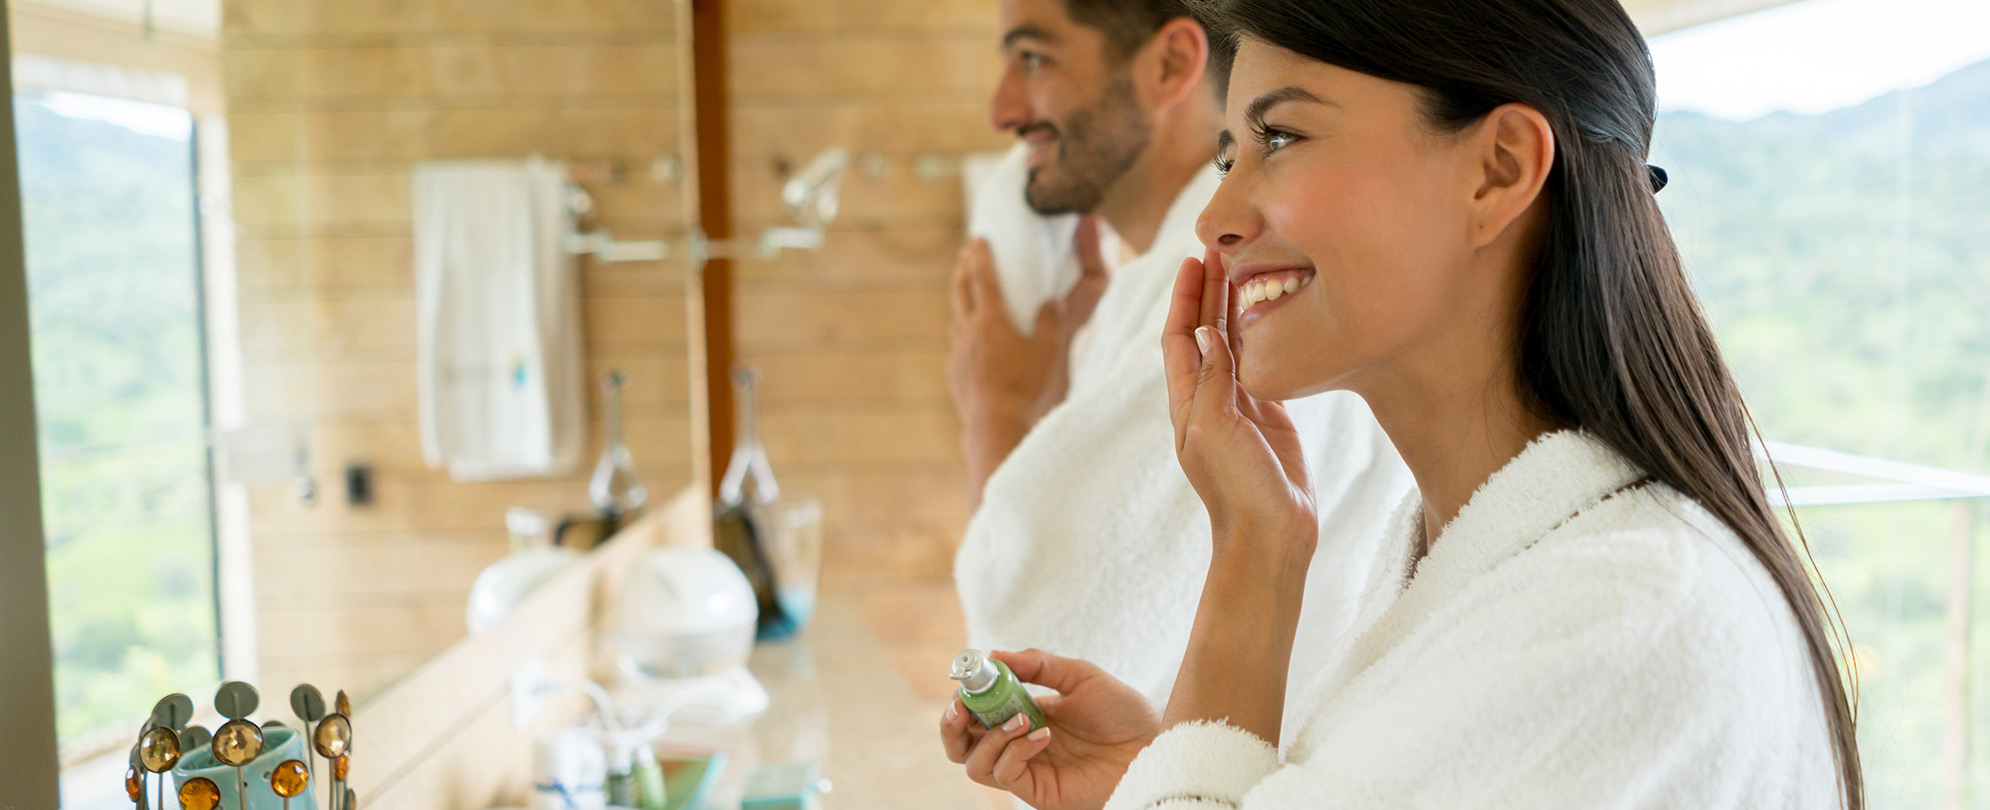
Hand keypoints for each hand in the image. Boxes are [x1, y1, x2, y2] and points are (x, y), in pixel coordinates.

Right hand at [940, 649, 1159, 809]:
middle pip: (960, 744)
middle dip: (951, 724)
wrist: (1157, 745)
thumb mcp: (1080, 676)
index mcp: (1025, 714)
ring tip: (1021, 718)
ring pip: (974, 764)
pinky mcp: (1039, 791)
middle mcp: (1019, 743)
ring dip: (988, 737)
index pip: (976, 710)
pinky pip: (1005, 775)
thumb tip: (993, 654)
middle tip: (962, 706)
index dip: (964, 696)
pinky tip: (1041, 736)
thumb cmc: (1125, 713)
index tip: (966, 677)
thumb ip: (1038, 664)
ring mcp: (1028, 769)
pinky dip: (1014, 752)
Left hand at [948, 218, 1109, 501]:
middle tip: (965, 255)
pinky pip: (957, 346)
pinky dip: (963, 333)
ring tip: (965, 294)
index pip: (984, 278)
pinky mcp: (956, 375)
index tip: (978, 238)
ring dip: (960, 300)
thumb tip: (1053, 302)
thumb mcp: (1050, 352)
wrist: (997, 426)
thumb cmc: (1029, 388)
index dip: (981, 256)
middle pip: (960, 291)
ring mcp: (959, 354)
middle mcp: (969, 332)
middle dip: (963, 269)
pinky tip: (969, 342)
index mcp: (992, 320)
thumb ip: (1052, 322)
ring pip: (956, 318)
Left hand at [1160, 250, 1317, 560]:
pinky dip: (1261, 336)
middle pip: (1204, 332)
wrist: (1270, 536)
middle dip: (1210, 292)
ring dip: (1235, 308)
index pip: (1180, 336)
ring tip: (1247, 270)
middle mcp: (1207, 399)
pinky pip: (1259, 365)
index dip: (1185, 297)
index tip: (1195, 259)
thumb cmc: (1237, 489)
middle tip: (1224, 250)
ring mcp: (1237, 407)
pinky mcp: (1267, 417)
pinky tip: (1272, 315)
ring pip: (1232, 344)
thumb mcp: (1217, 431)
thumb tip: (1209, 330)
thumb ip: (1212, 381)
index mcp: (1187, 402)